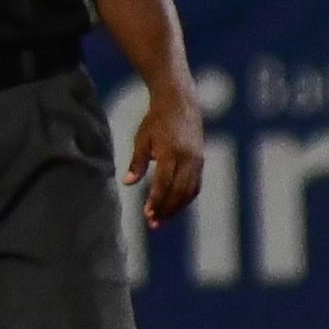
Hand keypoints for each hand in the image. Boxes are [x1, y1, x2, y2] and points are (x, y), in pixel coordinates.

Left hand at [126, 88, 206, 227]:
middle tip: (153, 224)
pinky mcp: (201, 161)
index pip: (164, 184)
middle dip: (166, 210)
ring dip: (176, 208)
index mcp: (172, 153)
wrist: (180, 104)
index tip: (147, 215)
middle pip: (179, 192)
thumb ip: (137, 162)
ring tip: (161, 219)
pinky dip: (185, 198)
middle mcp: (189, 159)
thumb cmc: (156, 121)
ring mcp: (198, 161)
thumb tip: (128, 183)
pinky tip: (174, 206)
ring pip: (189, 191)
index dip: (156, 202)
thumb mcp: (142, 139)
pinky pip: (195, 185)